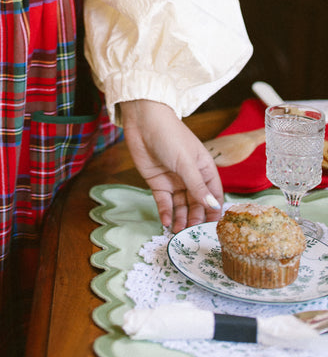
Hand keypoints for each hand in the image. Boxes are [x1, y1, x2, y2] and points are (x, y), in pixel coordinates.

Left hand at [119, 99, 223, 231]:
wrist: (143, 121)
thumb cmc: (170, 135)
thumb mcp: (186, 162)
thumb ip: (197, 186)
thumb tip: (214, 206)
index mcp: (205, 169)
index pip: (214, 194)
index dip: (214, 211)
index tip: (212, 229)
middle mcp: (191, 177)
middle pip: (197, 204)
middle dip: (195, 219)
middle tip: (190, 234)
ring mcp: (174, 180)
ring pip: (180, 206)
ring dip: (180, 219)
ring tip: (176, 233)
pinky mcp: (158, 182)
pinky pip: (164, 202)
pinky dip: (165, 212)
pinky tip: (165, 222)